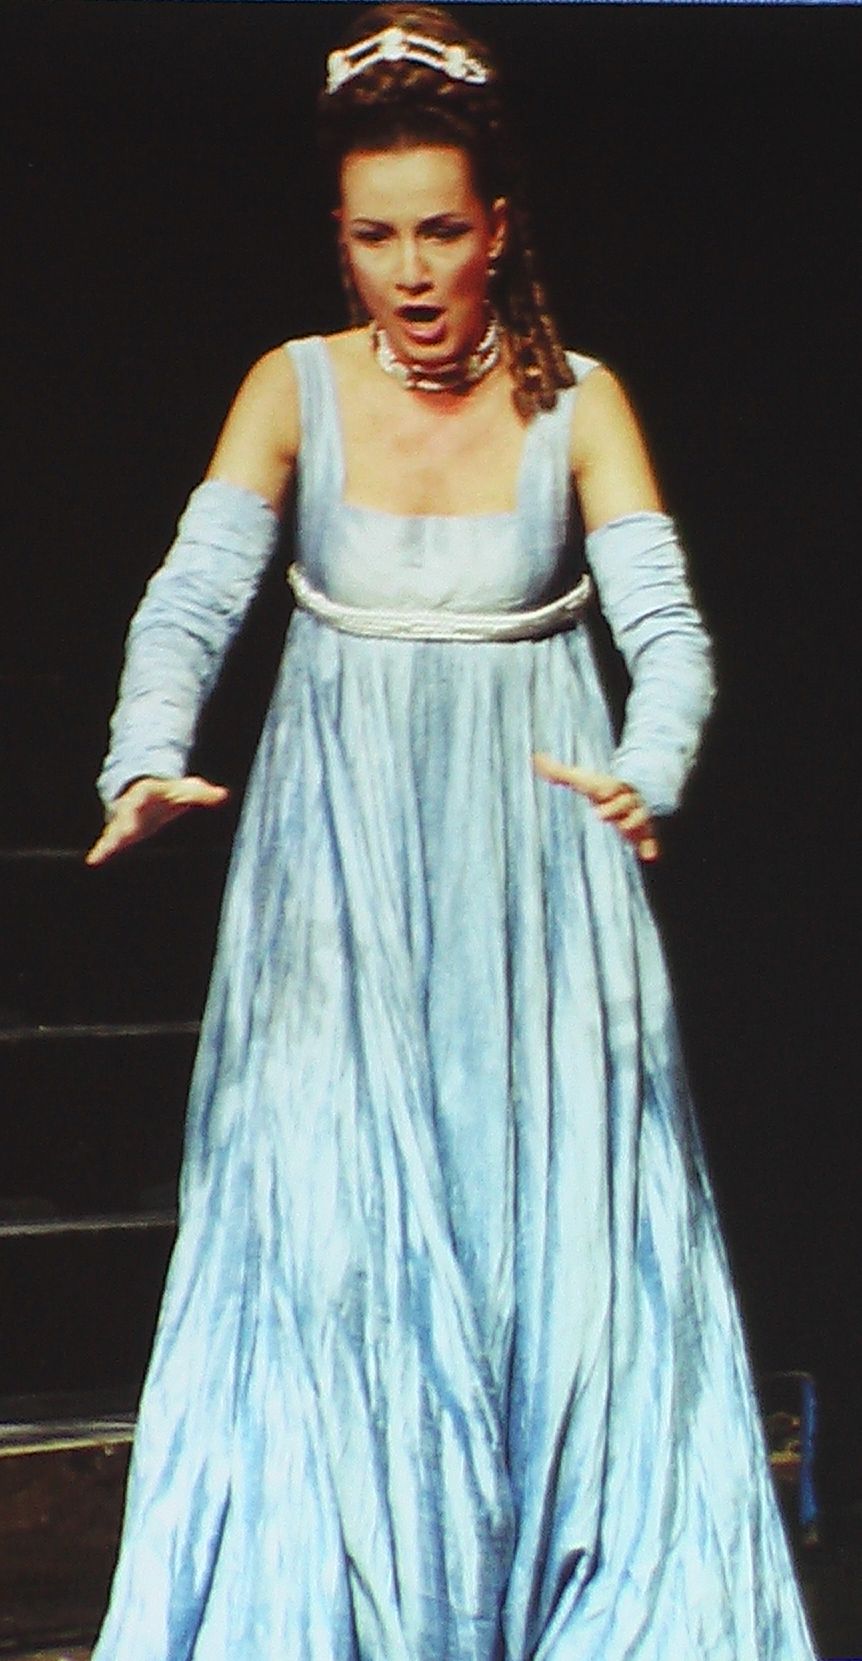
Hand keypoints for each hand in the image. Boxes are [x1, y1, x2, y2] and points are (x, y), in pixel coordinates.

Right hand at [85, 776, 229, 866]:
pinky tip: (93, 860)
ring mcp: (124, 820)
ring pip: (113, 831)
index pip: (141, 795)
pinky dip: (103, 850)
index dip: (139, 799)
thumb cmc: (169, 790)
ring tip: (97, 855)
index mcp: (145, 792)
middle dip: (121, 826)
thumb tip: (223, 795)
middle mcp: (131, 806)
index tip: (134, 801)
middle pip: (125, 816)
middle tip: (117, 836)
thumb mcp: (188, 789)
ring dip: (107, 842)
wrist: (148, 789)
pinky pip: (110, 842)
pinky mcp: (121, 833)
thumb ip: (203, 794)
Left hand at [532, 753, 659, 862]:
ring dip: (634, 823)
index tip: (598, 794)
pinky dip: (650, 846)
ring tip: (626, 830)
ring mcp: (636, 815)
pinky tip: (649, 856)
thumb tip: (535, 758)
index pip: (609, 788)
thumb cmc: (601, 787)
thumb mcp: (583, 780)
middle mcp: (626, 800)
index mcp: (611, 788)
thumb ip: (559, 772)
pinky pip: (649, 838)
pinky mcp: (643, 832)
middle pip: (625, 801)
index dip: (605, 791)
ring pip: (639, 817)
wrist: (632, 791)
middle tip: (600, 815)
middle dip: (615, 807)